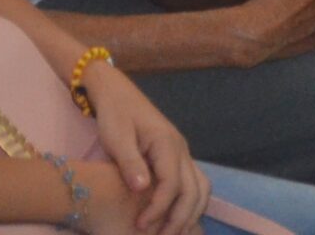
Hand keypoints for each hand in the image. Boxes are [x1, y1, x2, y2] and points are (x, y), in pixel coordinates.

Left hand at [79, 61, 208, 231]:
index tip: (141, 226)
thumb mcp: (116, 137)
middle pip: (193, 190)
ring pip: (200, 188)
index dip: (159, 209)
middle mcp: (181, 149)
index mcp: (167, 143)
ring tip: (170, 233)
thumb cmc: (114, 115)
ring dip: (189, 214)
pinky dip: (190, 204)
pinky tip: (175, 218)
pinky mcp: (177, 157)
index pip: (172, 184)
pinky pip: (194, 184)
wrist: (116, 93)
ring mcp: (182, 153)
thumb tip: (142, 188)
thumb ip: (129, 162)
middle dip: (179, 219)